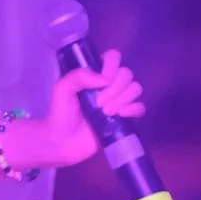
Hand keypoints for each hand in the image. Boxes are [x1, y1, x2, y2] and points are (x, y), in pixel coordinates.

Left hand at [42, 50, 144, 167]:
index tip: (102, 82)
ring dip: (123, 99)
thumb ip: (78, 77)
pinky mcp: (125, 117)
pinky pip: (140, 107)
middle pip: (127, 74)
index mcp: (95, 74)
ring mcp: (118, 100)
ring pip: (135, 88)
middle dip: (115, 88)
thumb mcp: (62, 90)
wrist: (63, 142)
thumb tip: (104, 79)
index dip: (111, 67)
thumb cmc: (60, 114)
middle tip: (99, 103)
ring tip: (106, 112)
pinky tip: (119, 115)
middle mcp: (109, 84)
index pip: (113, 58)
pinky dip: (133, 109)